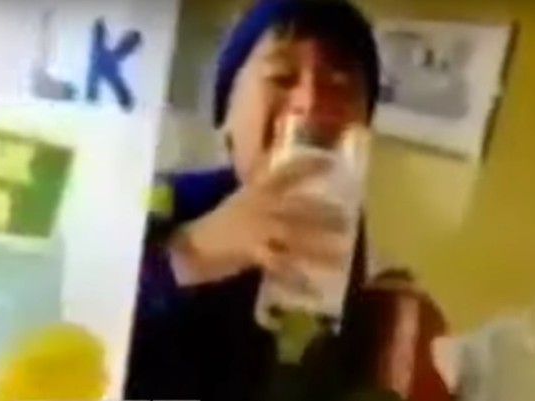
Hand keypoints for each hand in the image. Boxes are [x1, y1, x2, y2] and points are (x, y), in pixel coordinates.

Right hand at [169, 155, 351, 286]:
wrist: (185, 248)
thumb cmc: (212, 227)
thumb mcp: (237, 203)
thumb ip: (260, 195)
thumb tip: (285, 196)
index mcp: (255, 190)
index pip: (285, 173)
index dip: (309, 166)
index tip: (332, 163)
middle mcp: (260, 205)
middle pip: (299, 208)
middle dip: (325, 214)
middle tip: (349, 220)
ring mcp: (257, 228)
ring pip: (296, 236)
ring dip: (320, 246)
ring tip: (342, 253)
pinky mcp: (252, 252)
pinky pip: (282, 266)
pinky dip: (298, 280)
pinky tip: (315, 290)